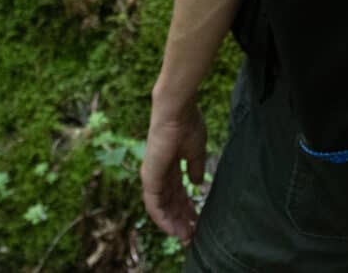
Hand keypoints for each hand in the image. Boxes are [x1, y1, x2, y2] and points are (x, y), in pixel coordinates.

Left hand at [142, 97, 208, 240]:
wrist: (177, 112)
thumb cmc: (187, 125)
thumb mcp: (196, 151)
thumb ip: (195, 168)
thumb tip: (197, 184)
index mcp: (170, 164)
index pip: (177, 191)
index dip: (187, 207)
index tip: (198, 220)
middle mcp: (159, 172)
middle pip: (169, 202)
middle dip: (181, 218)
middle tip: (192, 234)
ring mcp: (153, 176)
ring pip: (161, 207)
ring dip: (173, 223)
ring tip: (186, 236)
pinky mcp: (150, 178)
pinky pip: (154, 205)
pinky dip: (163, 219)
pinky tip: (174, 229)